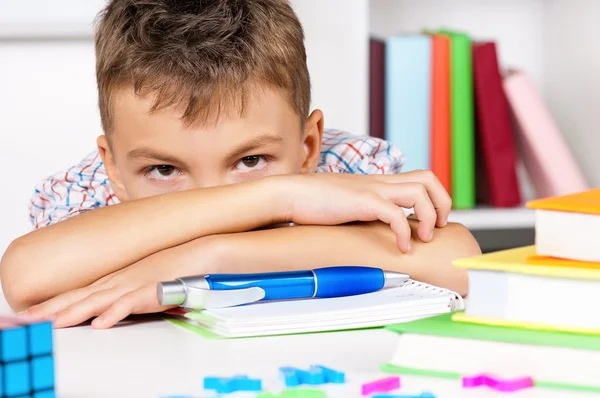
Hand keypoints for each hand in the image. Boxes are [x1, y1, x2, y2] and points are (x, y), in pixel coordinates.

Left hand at [23, 236, 221, 327]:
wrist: (197, 252)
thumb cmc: (171, 266)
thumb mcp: (142, 280)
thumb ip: (125, 293)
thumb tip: (108, 310)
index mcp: (114, 280)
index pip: (76, 293)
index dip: (52, 304)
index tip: (30, 314)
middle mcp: (118, 281)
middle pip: (78, 297)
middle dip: (51, 310)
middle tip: (26, 320)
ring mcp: (133, 284)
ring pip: (97, 300)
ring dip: (74, 313)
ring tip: (53, 324)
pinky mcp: (151, 290)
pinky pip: (130, 303)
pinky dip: (115, 313)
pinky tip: (101, 323)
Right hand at [280, 170, 451, 251]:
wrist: (290, 194)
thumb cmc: (313, 201)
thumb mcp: (346, 202)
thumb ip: (363, 208)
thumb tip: (375, 225)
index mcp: (378, 182)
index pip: (420, 178)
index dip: (435, 198)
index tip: (433, 222)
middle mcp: (380, 182)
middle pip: (429, 178)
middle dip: (443, 203)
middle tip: (437, 227)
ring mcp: (372, 189)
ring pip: (420, 191)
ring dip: (429, 217)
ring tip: (422, 238)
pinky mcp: (362, 201)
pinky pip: (396, 213)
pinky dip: (404, 232)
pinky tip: (401, 247)